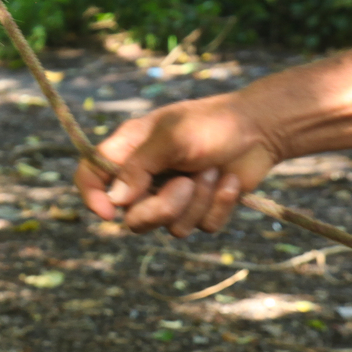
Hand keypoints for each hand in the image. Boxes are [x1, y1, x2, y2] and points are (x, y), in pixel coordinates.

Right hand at [74, 92, 279, 235]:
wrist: (260, 129)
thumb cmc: (211, 123)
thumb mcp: (172, 137)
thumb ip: (139, 167)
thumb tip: (115, 200)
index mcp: (129, 151)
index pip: (90, 176)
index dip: (92, 197)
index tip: (109, 212)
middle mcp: (146, 177)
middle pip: (133, 217)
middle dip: (163, 207)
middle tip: (185, 184)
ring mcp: (174, 196)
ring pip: (171, 227)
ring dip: (198, 201)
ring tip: (213, 171)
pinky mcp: (201, 210)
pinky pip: (202, 228)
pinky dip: (219, 205)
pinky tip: (229, 181)